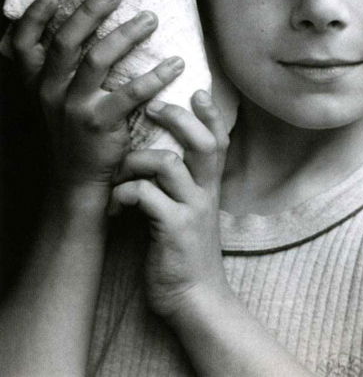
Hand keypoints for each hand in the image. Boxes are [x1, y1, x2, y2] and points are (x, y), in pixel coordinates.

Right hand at [10, 0, 184, 212]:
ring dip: (126, 34)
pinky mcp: (100, 124)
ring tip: (150, 19)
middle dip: (89, 12)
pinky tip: (176, 64)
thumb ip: (55, 67)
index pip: (21, 45)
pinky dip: (156, 75)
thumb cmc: (72, 129)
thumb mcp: (53, 99)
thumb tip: (74, 22)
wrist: (77, 179)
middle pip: (65, 42)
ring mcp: (74, 108)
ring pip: (97, 59)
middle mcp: (50, 91)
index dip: (33, 18)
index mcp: (37, 82)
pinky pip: (131, 93)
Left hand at [110, 90, 229, 320]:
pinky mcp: (174, 229)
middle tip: (155, 106)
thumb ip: (182, 183)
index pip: (219, 140)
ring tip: (122, 169)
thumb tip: (158, 154)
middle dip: (179, 118)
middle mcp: (205, 193)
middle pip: (203, 142)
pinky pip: (146, 195)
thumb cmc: (184, 251)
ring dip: (138, 160)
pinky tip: (117, 203)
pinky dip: (126, 192)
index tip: (198, 88)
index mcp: (209, 186)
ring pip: (169, 163)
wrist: (195, 299)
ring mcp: (192, 210)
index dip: (211, 113)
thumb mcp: (191, 211)